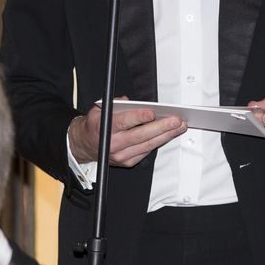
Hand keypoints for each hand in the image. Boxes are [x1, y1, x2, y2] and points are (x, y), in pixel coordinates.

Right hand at [68, 97, 187, 166]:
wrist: (85, 145)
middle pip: (141, 135)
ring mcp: (121, 155)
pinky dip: (159, 143)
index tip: (153, 113)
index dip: (139, 117)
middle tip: (176, 121)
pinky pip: (147, 151)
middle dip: (161, 127)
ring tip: (179, 127)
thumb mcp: (100, 108)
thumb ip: (116, 103)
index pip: (125, 122)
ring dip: (166, 136)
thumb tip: (132, 102)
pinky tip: (169, 135)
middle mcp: (114, 144)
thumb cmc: (96, 125)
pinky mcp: (128, 162)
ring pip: (148, 145)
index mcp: (106, 128)